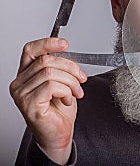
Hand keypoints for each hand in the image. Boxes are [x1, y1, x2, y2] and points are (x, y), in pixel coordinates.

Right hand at [9, 38, 86, 163]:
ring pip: (50, 72)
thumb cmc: (59, 110)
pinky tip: (67, 99)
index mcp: (26, 74)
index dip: (47, 43)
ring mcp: (22, 94)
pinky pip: (51, 86)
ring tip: (76, 92)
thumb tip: (66, 52)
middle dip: (70, 68)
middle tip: (82, 79)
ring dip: (71, 82)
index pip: (31, 50)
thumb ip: (59, 67)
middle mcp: (20, 83)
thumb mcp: (62, 82)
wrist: (59, 133)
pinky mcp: (28, 104)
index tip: (64, 44)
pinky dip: (66, 91)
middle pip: (46, 61)